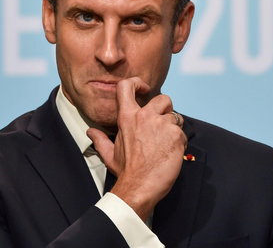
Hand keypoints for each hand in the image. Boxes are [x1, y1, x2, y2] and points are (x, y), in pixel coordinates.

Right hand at [86, 77, 186, 220]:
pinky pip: (182, 132)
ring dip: (173, 129)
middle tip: (162, 125)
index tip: (144, 88)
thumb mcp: (109, 154)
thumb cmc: (125, 172)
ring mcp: (162, 125)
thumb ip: (100, 140)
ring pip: (175, 117)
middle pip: (163, 98)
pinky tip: (171, 153)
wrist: (139, 188)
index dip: (137, 83)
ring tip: (165, 145)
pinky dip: (179, 142)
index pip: (127, 87)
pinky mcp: (176, 135)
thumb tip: (90, 131)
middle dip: (166, 109)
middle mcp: (145, 117)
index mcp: (127, 118)